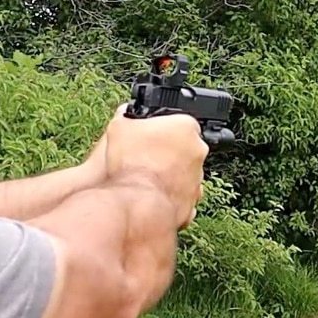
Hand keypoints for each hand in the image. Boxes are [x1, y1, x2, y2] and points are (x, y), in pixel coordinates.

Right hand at [102, 105, 208, 228]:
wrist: (135, 203)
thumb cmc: (130, 164)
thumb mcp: (120, 128)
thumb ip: (127, 118)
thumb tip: (126, 114)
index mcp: (185, 127)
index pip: (180, 122)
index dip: (164, 129)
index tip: (152, 135)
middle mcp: (197, 151)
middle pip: (185, 147)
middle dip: (168, 152)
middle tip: (147, 156)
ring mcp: (198, 178)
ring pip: (184, 173)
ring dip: (169, 174)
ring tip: (146, 178)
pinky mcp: (192, 201)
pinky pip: (181, 196)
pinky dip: (169, 196)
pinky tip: (151, 195)